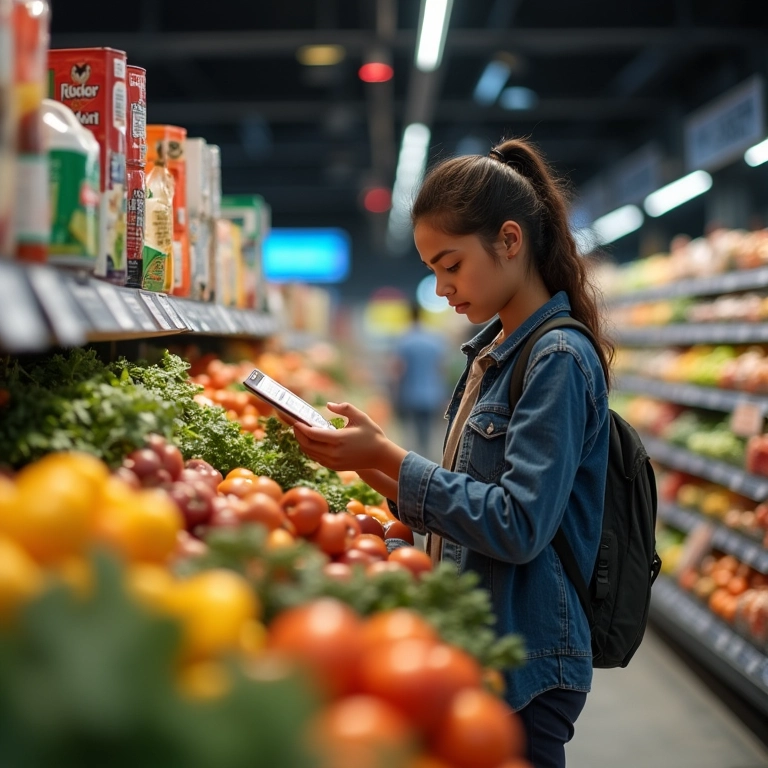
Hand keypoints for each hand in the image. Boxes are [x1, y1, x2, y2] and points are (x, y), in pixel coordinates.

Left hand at [292, 402, 406, 476]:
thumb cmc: (372, 434)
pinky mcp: (334, 467)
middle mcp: (334, 452)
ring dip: (303, 443)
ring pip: (310, 453)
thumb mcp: (360, 417)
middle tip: (296, 425)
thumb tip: (328, 405)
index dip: (301, 428)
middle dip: (298, 435)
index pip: (312, 434)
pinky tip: (311, 442)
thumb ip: (344, 408)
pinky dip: (311, 451)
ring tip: (301, 433)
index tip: (296, 421)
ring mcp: (333, 462)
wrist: (381, 456)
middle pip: (307, 445)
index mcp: (339, 439)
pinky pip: (317, 459)